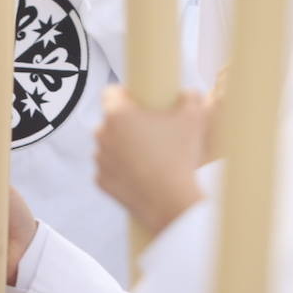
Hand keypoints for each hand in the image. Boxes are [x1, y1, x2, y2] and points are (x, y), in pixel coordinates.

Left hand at [95, 87, 207, 234]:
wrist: (171, 201)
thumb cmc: (180, 155)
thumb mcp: (193, 118)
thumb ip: (190, 97)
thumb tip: (189, 93)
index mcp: (118, 113)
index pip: (111, 91)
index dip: (126, 93)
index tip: (140, 102)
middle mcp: (102, 134)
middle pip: (111, 120)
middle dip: (126, 122)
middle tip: (151, 130)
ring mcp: (99, 159)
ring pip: (109, 145)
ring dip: (122, 146)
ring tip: (148, 154)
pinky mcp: (101, 182)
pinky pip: (109, 168)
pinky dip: (121, 169)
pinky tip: (141, 173)